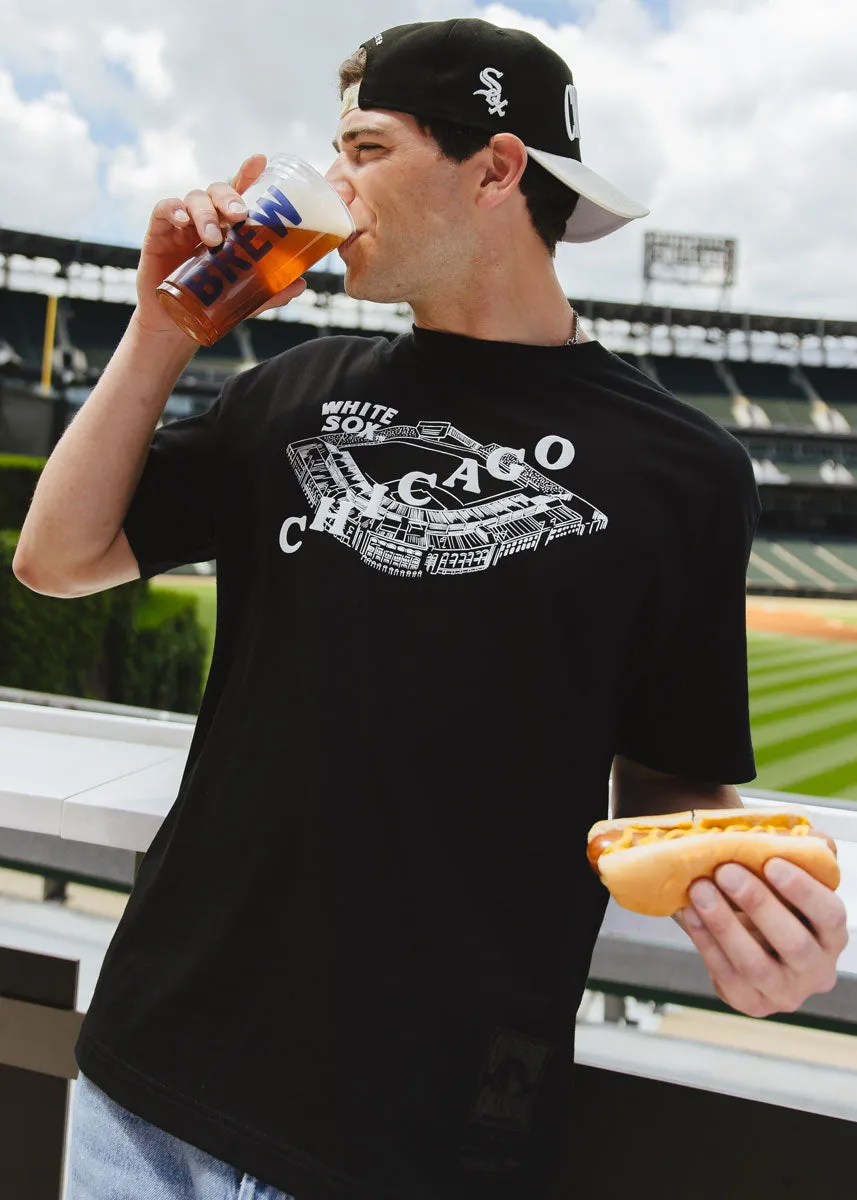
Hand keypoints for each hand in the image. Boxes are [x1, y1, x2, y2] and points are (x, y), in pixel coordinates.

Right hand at [133, 153, 306, 338]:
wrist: (176, 325)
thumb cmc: (211, 301)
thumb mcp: (245, 297)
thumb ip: (270, 290)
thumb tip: (301, 283)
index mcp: (228, 225)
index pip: (239, 192)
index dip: (248, 173)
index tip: (260, 161)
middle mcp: (206, 218)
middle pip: (218, 191)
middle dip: (230, 198)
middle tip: (241, 215)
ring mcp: (182, 223)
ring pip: (194, 199)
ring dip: (206, 214)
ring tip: (214, 239)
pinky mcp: (159, 232)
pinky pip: (164, 209)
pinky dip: (174, 210)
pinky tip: (184, 222)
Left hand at [675, 860, 848, 1016]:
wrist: (747, 936)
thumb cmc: (773, 901)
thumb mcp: (790, 878)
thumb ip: (801, 855)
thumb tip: (808, 837)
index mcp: (832, 936)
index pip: (829, 915)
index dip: (803, 890)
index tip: (772, 862)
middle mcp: (816, 970)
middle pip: (793, 943)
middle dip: (757, 903)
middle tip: (726, 871)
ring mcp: (785, 992)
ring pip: (755, 964)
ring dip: (724, 924)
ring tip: (700, 890)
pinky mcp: (752, 1003)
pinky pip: (726, 975)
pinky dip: (705, 942)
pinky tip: (689, 913)